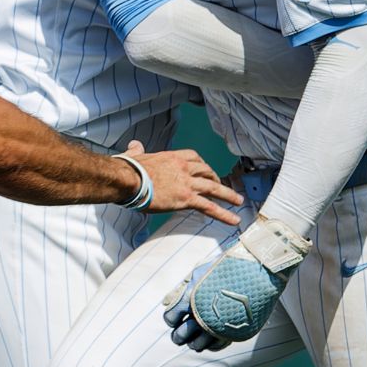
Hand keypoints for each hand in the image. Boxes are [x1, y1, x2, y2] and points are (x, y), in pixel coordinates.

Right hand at [125, 141, 241, 224]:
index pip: (194, 157)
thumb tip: (135, 146)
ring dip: (228, 194)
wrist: (128, 179)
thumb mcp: (135, 155)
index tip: (205, 170)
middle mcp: (184, 168)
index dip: (202, 165)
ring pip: (214, 188)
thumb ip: (138, 151)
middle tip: (222, 186)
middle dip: (216, 179)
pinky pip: (209, 207)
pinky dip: (224, 214)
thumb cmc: (128, 169)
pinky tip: (234, 219)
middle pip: (207, 171)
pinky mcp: (186, 198)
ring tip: (238, 201)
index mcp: (172, 157)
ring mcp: (187, 183)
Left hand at [163, 216, 307, 350]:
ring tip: (196, 337)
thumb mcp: (199, 272)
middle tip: (182, 333)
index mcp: (191, 297)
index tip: (176, 318)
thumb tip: (165, 303)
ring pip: (197, 345)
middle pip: (180, 335)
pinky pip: (216, 347)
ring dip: (193, 343)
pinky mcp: (235, 330)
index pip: (170, 318)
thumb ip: (181, 289)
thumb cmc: (226, 266)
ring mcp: (219, 324)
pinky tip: (211, 339)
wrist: (258, 267)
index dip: (171, 320)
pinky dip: (210, 345)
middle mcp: (203, 313)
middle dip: (178, 336)